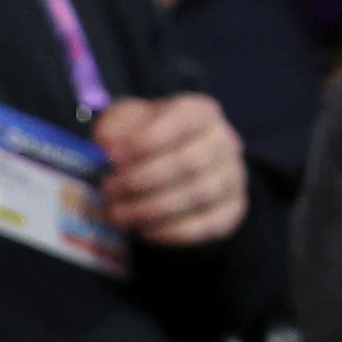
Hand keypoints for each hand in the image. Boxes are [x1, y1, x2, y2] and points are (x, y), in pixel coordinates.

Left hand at [91, 92, 246, 245]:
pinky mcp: (234, 209)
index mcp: (201, 111)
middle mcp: (225, 141)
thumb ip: (114, 127)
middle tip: (109, 190)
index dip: (145, 140)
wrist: (174, 162)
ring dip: (152, 208)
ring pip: (199, 195)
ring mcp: (234, 176)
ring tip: (119, 214)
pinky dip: (173, 231)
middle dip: (142, 179)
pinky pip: (209, 224)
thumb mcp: (125, 121)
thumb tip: (108, 146)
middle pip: (189, 162)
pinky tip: (144, 230)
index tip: (110, 157)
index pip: (181, 120)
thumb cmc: (145, 136)